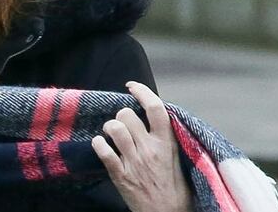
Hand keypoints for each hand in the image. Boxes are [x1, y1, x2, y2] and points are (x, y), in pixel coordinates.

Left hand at [91, 81, 192, 211]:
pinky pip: (103, 151)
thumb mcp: (179, 160)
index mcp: (166, 144)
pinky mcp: (120, 175)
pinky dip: (98, 144)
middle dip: (121, 115)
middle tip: (123, 123)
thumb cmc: (176, 189)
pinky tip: (100, 145)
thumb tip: (155, 116)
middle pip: (127, 115)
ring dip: (109, 128)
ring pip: (114, 129)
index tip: (132, 86)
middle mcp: (149, 150)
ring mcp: (133, 162)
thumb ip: (167, 138)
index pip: (155, 109)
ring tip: (112, 134)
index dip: (142, 92)